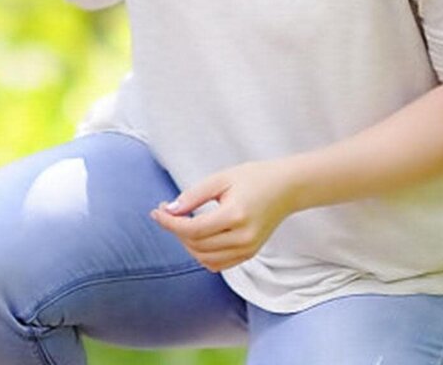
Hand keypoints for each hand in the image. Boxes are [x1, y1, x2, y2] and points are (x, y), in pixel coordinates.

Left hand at [150, 159, 299, 271]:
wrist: (286, 188)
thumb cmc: (253, 178)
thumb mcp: (220, 178)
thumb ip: (193, 195)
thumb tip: (169, 209)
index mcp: (235, 216)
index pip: (193, 229)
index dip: (170, 223)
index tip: (156, 211)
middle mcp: (243, 238)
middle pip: (197, 245)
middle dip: (175, 230)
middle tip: (165, 211)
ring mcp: (248, 250)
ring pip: (205, 259)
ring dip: (186, 244)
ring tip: (180, 222)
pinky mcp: (250, 254)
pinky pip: (218, 264)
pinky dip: (201, 254)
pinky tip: (195, 236)